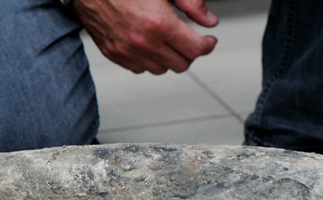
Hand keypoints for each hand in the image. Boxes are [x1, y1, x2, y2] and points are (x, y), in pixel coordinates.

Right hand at [72, 0, 218, 74]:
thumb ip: (191, 3)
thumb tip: (209, 20)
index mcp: (158, 23)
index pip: (195, 50)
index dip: (207, 45)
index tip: (208, 41)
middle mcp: (143, 41)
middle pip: (181, 64)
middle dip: (189, 53)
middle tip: (189, 41)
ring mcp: (127, 51)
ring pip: (161, 69)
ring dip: (169, 58)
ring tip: (167, 41)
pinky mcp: (113, 54)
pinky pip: (140, 68)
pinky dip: (148, 60)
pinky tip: (148, 44)